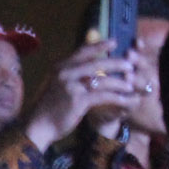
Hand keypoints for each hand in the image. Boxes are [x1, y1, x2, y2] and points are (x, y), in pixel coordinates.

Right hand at [23, 40, 138, 151]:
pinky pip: (104, 96)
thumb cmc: (48, 107)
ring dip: (119, 82)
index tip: (114, 42)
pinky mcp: (78, 100)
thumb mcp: (56, 85)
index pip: (83, 51)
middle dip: (116, 63)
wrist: (37, 126)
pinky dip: (117, 97)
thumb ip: (70, 75)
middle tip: (130, 64)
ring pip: (102, 79)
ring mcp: (71, 86)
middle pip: (96, 63)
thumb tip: (88, 69)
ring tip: (131, 84)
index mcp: (60, 67)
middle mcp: (65, 73)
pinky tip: (126, 100)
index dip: (100, 46)